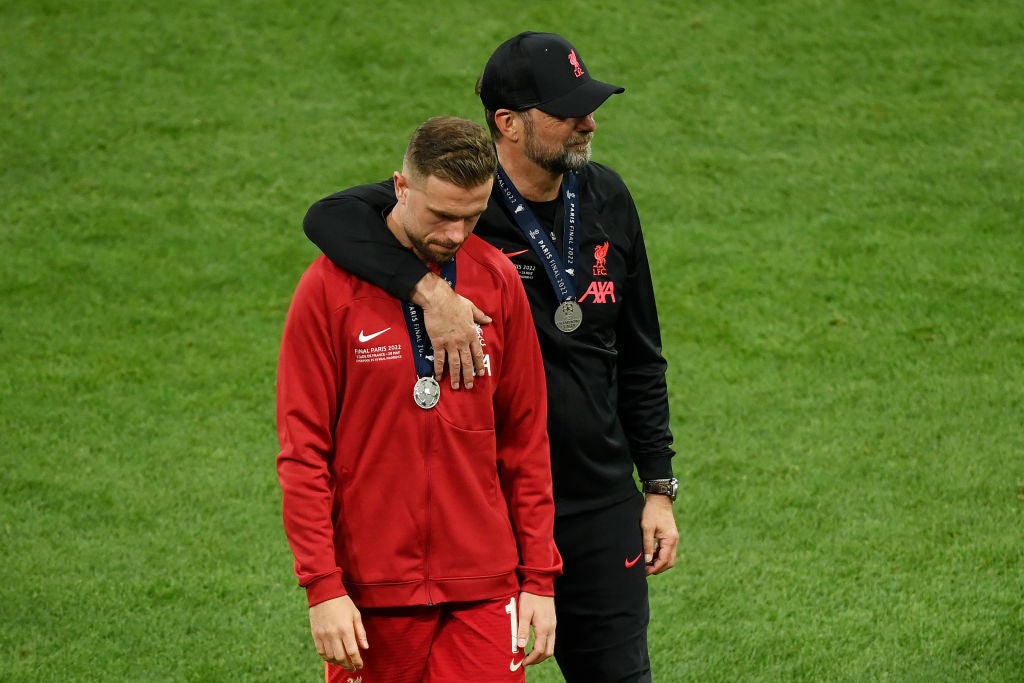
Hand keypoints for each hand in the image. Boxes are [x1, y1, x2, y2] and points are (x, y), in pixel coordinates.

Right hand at [309, 596, 368, 670]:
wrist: (324, 593)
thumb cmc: (343, 603)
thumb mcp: (356, 614)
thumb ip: (361, 632)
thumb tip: (365, 647)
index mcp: (346, 629)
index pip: (353, 652)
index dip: (357, 661)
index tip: (360, 665)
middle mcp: (334, 635)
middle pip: (341, 658)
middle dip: (348, 665)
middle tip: (352, 667)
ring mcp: (323, 635)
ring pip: (330, 657)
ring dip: (338, 662)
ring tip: (343, 662)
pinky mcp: (315, 635)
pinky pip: (321, 652)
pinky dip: (327, 658)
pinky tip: (332, 657)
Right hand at [411, 272, 490, 388]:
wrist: (439, 300)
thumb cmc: (455, 302)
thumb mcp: (471, 307)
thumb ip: (480, 316)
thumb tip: (489, 320)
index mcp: (471, 333)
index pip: (477, 353)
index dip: (479, 365)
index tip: (480, 374)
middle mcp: (462, 341)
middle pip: (467, 362)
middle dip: (469, 376)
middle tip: (469, 386)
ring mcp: (450, 343)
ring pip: (454, 364)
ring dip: (456, 376)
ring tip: (456, 386)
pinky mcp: (438, 343)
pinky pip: (439, 359)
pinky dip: (439, 369)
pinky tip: (439, 377)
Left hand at [517, 592, 555, 665]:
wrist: (540, 584)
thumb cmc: (530, 597)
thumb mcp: (523, 612)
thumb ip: (522, 629)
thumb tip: (521, 646)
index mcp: (543, 628)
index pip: (539, 650)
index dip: (531, 659)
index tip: (522, 663)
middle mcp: (551, 629)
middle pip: (548, 652)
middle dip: (537, 660)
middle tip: (526, 662)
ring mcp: (553, 626)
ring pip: (551, 647)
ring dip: (541, 654)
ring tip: (529, 655)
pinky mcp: (552, 622)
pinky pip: (551, 640)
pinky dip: (544, 647)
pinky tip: (535, 645)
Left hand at [641, 494, 678, 574]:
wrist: (659, 499)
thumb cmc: (651, 512)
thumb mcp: (646, 528)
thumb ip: (647, 545)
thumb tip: (647, 561)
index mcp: (670, 540)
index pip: (664, 560)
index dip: (654, 568)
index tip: (644, 572)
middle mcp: (674, 541)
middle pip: (669, 562)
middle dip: (658, 568)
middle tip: (645, 571)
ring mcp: (673, 539)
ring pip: (669, 558)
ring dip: (659, 563)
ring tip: (646, 564)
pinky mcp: (670, 537)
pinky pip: (667, 551)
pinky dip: (659, 556)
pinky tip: (650, 556)